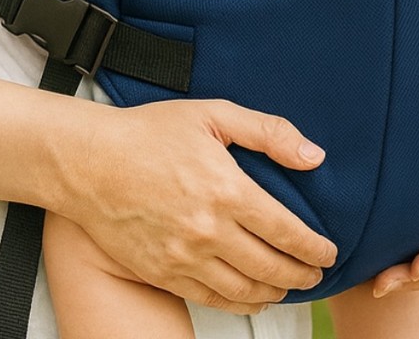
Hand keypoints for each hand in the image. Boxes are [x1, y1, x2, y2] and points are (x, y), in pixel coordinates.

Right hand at [60, 98, 336, 314]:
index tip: (329, 251)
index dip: (316, 247)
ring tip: (289, 284)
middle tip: (317, 272)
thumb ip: (268, 132)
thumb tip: (314, 156)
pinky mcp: (164, 272)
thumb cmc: (148, 132)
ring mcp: (185, 256)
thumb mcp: (211, 114)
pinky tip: (253, 297)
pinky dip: (242, 304)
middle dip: (304, 273)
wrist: (89, 162)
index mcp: (227, 189)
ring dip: (276, 292)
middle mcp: (209, 230)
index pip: (288, 232)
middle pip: (273, 267)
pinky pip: (213, 299)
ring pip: (247, 291)